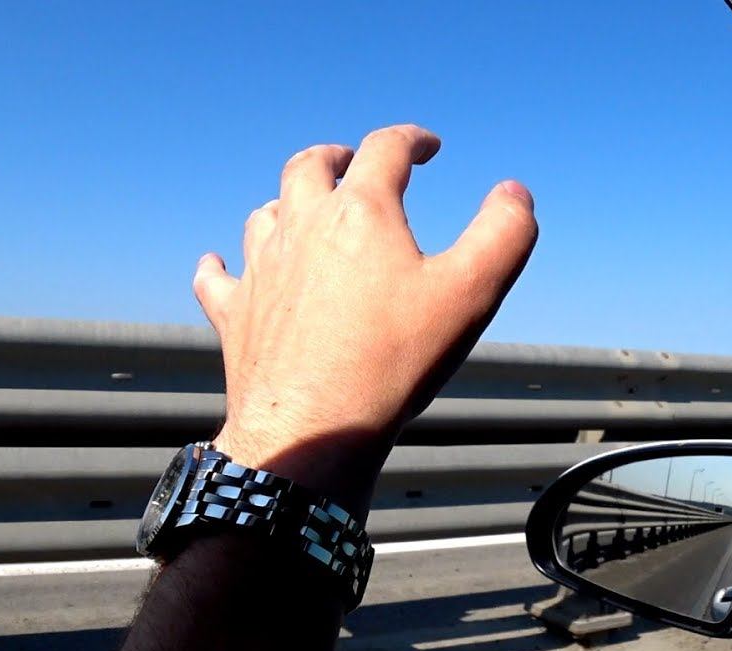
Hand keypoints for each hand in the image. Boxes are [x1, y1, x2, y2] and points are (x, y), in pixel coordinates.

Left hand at [194, 124, 537, 516]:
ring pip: (264, 214)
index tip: (428, 147)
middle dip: (337, 157)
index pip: (385, 149)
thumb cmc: (394, 362)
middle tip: (354, 163)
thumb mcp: (472, 294)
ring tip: (306, 212)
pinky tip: (218, 263)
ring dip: (287, 203)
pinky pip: (216, 278)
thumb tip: (514, 192)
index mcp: (360, 212)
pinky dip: (219, 265)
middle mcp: (301, 227)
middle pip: (310, 166)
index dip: (412, 140)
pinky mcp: (234, 314)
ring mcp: (261, 270)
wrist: (313, 429)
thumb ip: (505, 233)